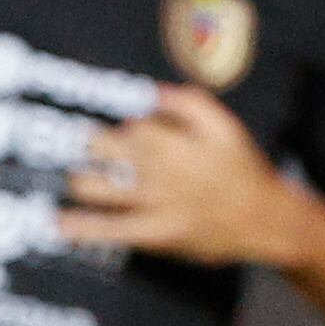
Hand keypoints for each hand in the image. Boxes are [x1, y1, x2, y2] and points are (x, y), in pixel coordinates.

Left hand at [60, 84, 301, 266]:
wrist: (266, 220)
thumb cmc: (243, 171)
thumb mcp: (226, 128)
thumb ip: (190, 104)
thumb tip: (153, 91)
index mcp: (179, 142)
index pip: (134, 127)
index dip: (117, 127)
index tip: (105, 127)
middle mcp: (164, 172)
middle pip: (111, 153)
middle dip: (87, 146)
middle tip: (68, 143)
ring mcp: (158, 204)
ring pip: (104, 188)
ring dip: (80, 180)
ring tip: (69, 174)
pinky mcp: (156, 234)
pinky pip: (113, 230)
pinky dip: (83, 227)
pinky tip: (58, 223)